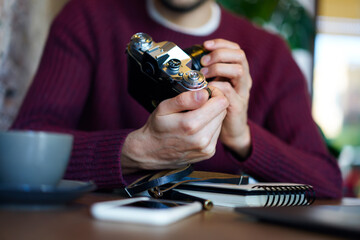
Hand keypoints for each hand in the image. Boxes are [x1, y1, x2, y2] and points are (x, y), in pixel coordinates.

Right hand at [121, 87, 228, 173]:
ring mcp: (206, 148)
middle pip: (222, 111)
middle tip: (197, 105)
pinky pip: (216, 133)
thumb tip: (204, 93)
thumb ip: (184, 99)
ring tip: (194, 117)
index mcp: (191, 124)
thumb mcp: (164, 108)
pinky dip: (209, 128)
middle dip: (213, 104)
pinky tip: (196, 128)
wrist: (151, 152)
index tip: (204, 93)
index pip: (221, 102)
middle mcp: (202, 139)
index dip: (214, 93)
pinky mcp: (208, 153)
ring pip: (220, 122)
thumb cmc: (157, 128)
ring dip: (211, 116)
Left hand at [200, 39, 251, 157]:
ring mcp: (242, 92)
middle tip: (203, 62)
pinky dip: (216, 86)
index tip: (205, 45)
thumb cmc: (219, 106)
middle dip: (219, 54)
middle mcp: (243, 80)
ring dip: (219, 68)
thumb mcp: (216, 85)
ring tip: (204, 74)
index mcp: (238, 72)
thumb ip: (209, 73)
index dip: (221, 44)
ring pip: (238, 71)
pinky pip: (229, 91)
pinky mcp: (237, 106)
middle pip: (240, 56)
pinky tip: (205, 89)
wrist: (230, 130)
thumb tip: (192, 61)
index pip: (235, 49)